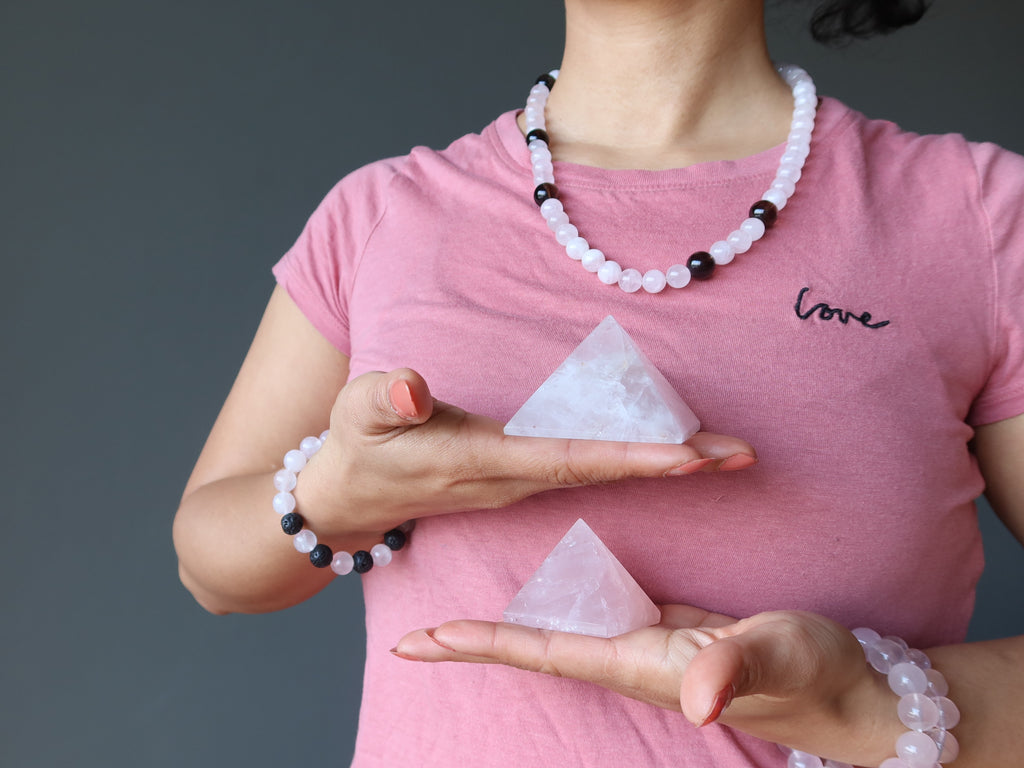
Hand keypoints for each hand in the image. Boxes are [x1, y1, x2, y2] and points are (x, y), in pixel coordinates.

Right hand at [299, 368, 757, 541]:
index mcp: (482, 463)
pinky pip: (587, 469)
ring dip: (666, 465)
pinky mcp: (521, 476)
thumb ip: (384, 400)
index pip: (565, 459)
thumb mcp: (356, 416)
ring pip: (602, 473)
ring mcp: (520, 483)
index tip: (686, 456)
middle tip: (744, 453)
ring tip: (728, 452)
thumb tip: (411, 388)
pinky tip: (673, 450)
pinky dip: (635, 461)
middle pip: (604, 472)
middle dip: (674, 465)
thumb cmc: (357, 449)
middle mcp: (513, 480)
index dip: (626, 457)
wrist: (352, 500)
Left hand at [393, 609, 897, 765]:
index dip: (485, 642)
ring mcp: (649, 647)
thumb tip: (699, 699)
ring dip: (511, 624)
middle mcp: (633, 659)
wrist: (847, 693)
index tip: (425, 638)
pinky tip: (551, 590)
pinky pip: (601, 616)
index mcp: (642, 662)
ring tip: (463, 618)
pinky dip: (565, 603)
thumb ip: (740, 669)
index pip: (546, 651)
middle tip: (414, 636)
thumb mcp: (780, 656)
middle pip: (536, 649)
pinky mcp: (670, 632)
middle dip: (475, 643)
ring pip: (563, 632)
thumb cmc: (815, 674)